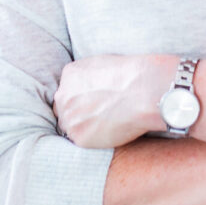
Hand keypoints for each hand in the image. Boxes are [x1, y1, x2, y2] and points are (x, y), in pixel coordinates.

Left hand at [53, 54, 173, 148]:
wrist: (141, 91)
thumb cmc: (130, 75)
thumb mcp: (103, 63)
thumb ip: (88, 76)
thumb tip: (90, 85)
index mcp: (69, 75)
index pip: (68, 91)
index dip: (80, 100)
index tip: (93, 104)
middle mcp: (64, 96)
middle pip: (64, 110)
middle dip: (78, 114)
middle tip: (98, 116)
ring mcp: (70, 118)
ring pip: (71, 127)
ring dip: (84, 128)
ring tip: (106, 124)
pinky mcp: (80, 137)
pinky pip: (82, 141)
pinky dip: (94, 139)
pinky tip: (109, 131)